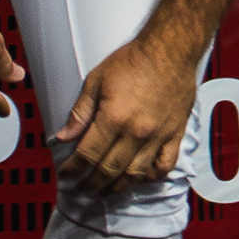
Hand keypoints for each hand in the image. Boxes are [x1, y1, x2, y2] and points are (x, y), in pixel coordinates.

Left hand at [57, 31, 200, 191]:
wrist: (171, 48)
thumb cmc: (135, 59)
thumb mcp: (97, 80)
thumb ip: (80, 111)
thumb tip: (64, 135)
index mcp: (113, 117)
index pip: (86, 155)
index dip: (72, 170)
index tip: (67, 174)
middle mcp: (136, 131)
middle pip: (108, 170)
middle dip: (91, 183)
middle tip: (83, 188)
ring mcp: (158, 135)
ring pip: (135, 174)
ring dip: (117, 186)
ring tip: (107, 189)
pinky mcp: (175, 133)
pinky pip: (164, 164)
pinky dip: (151, 176)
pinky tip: (141, 176)